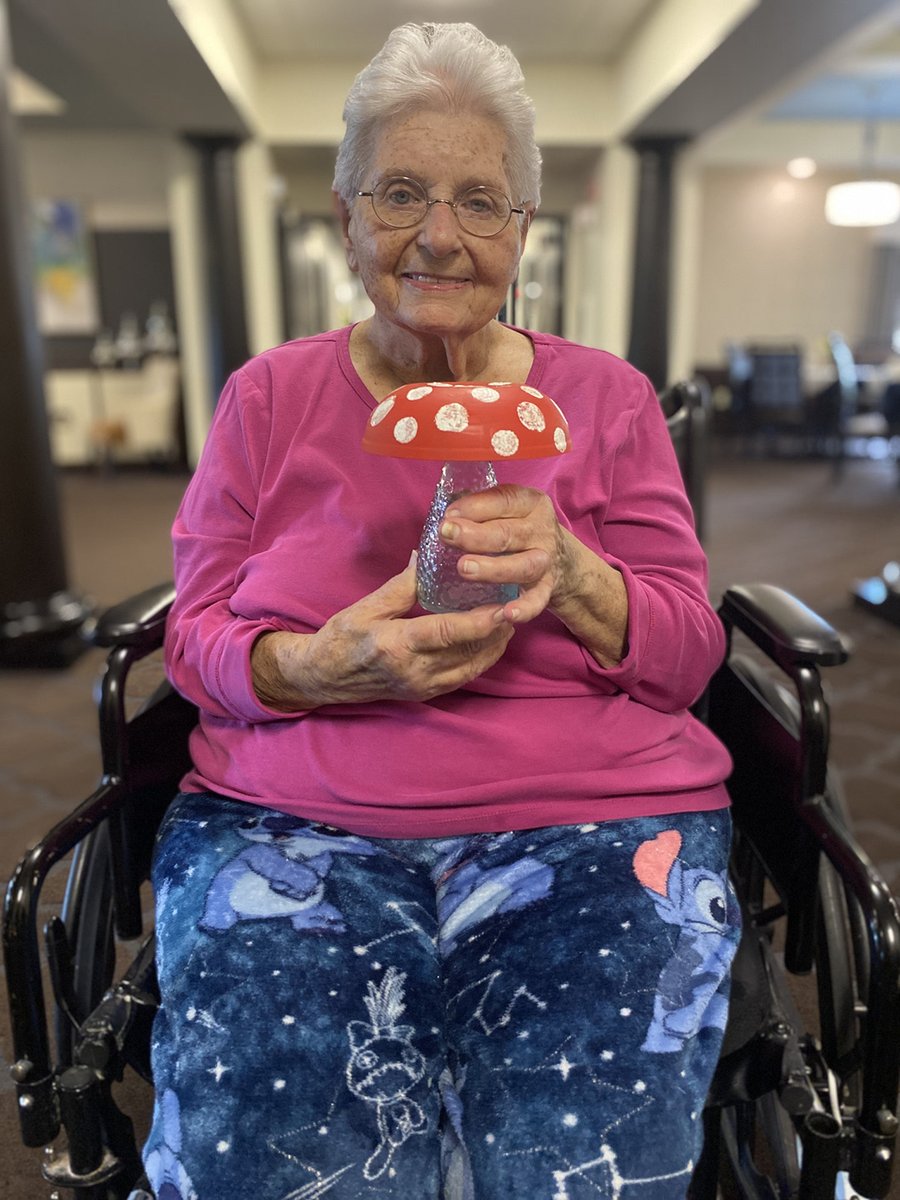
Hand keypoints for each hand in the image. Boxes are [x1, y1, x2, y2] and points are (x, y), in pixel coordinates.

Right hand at [252, 555, 514, 709]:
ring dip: (493, 647)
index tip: (504, 607)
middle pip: (467, 652)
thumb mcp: (366, 606)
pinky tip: (490, 642)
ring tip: (509, 621)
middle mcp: (412, 670)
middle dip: (496, 632)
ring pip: (469, 668)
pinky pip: (461, 677)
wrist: (323, 678)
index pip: (447, 633)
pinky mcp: (424, 693)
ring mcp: (420, 686)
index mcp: (396, 644)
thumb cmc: (340, 638)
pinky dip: (480, 660)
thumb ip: (402, 585)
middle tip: (517, 606)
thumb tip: (428, 555)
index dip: (480, 622)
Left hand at [438, 485, 628, 665]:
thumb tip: (445, 516)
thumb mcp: (507, 510)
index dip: (475, 506)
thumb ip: (480, 508)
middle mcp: (541, 531)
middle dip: (475, 535)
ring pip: (522, 566)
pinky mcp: (546, 588)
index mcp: (530, 504)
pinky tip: (507, 613)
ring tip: (464, 568)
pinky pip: (536, 600)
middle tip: (447, 535)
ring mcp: (545, 561)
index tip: (449, 514)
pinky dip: (524, 608)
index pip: (504, 500)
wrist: (562, 559)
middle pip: (508, 533)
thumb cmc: (519, 530)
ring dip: (492, 568)